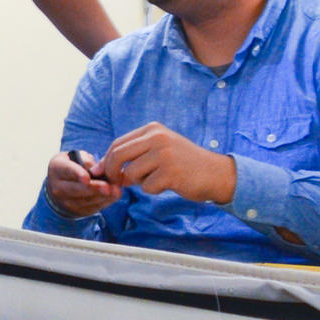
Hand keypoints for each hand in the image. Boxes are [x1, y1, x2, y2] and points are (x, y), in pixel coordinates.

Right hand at [44, 149, 119, 218]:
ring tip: (116, 191)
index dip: (77, 174)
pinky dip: (104, 202)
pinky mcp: (77, 211)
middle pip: (76, 189)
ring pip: (85, 201)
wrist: (62, 185)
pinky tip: (114, 195)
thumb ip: (86, 160)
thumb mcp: (75, 157)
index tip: (86, 178)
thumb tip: (97, 169)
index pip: (67, 171)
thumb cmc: (72, 167)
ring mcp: (66, 202)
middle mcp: (57, 187)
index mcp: (56, 168)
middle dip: (93, 189)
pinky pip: (92, 207)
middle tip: (107, 187)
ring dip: (102, 196)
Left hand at [101, 123, 236, 204]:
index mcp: (152, 129)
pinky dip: (153, 189)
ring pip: (131, 173)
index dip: (107, 160)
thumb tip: (102, 167)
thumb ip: (134, 153)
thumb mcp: (159, 148)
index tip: (105, 173)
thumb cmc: (184, 163)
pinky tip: (168, 184)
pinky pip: (147, 186)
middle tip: (118, 183)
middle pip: (118, 156)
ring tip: (156, 179)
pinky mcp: (171, 173)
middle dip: (113, 172)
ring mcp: (164, 155)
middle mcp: (157, 138)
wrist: (216, 173)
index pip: (117, 143)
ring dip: (138, 182)